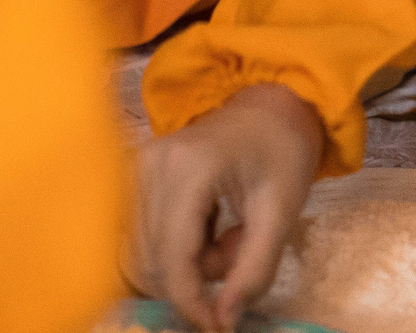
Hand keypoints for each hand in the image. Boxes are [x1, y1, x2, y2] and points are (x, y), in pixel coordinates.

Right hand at [128, 82, 324, 332]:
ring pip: (143, 255)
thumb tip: (223, 321)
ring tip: (228, 235)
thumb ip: (255, 269)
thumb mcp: (283, 212)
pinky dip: (175, 248)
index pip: (173, 259)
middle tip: (240, 251)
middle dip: (197, 277)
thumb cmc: (283, 151)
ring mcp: (135, 169)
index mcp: (190, 169)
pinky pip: (141, 238)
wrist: (271, 106)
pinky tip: (207, 227)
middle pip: (153, 262)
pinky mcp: (132, 176)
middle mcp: (149, 166)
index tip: (218, 327)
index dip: (191, 304)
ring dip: (187, 264)